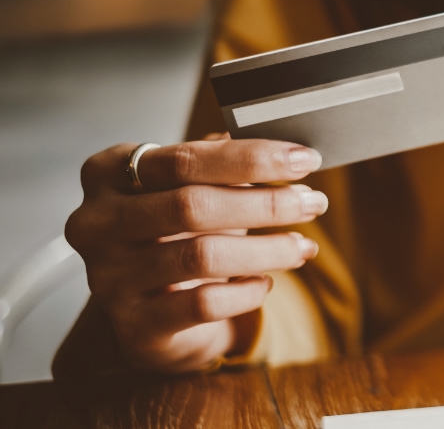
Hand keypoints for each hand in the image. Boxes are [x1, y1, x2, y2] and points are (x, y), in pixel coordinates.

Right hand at [66, 136, 325, 372]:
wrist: (153, 307)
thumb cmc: (179, 231)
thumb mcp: (195, 187)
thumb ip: (229, 164)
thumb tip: (289, 152)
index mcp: (109, 172)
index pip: (185, 159)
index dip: (252, 158)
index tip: (305, 159)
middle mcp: (96, 223)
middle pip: (191, 205)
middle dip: (266, 203)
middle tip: (314, 203)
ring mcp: (109, 277)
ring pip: (201, 256)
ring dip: (267, 249)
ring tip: (303, 245)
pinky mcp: (135, 324)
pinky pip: (204, 304)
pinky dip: (247, 292)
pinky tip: (266, 283)